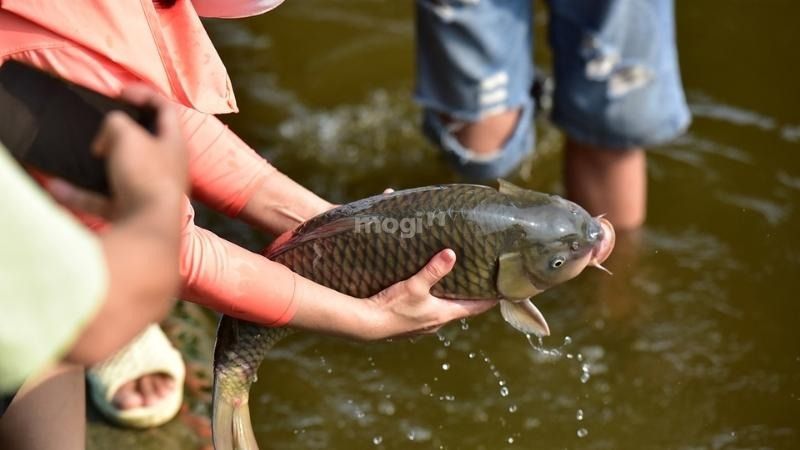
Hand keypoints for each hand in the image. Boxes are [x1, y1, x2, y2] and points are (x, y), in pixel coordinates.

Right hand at [47, 85, 186, 218]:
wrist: (147, 227)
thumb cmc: (145, 175)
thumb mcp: (127, 135)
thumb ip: (116, 123)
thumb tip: (108, 135)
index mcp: (174, 143)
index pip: (166, 109)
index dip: (145, 93)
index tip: (120, 92)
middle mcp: (168, 167)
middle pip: (147, 142)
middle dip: (122, 133)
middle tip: (102, 128)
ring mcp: (150, 190)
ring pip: (122, 171)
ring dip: (99, 164)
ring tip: (83, 155)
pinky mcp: (132, 212)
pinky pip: (103, 199)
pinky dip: (81, 194)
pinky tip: (58, 188)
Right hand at [363, 249, 497, 339]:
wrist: (367, 325)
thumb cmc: (392, 307)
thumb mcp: (415, 286)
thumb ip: (433, 270)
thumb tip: (451, 253)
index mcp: (443, 315)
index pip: (475, 308)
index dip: (489, 300)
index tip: (503, 292)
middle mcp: (436, 323)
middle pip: (460, 309)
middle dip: (469, 296)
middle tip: (479, 282)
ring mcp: (422, 326)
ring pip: (442, 311)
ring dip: (449, 300)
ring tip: (453, 285)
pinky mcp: (408, 325)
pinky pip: (426, 313)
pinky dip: (432, 303)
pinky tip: (425, 295)